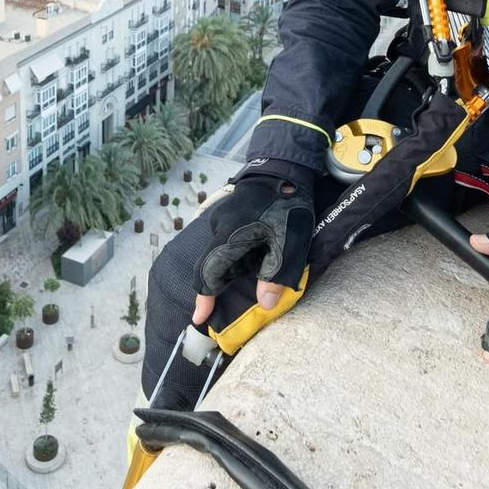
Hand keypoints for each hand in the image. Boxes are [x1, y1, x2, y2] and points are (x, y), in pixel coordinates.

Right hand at [192, 160, 314, 324]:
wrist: (284, 169)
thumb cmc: (287, 205)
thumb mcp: (289, 242)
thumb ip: (276, 274)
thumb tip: (264, 304)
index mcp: (230, 237)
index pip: (209, 274)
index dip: (204, 299)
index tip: (199, 319)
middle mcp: (219, 230)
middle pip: (211, 267)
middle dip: (215, 290)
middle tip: (220, 311)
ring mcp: (221, 221)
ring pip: (218, 256)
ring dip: (227, 274)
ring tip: (241, 285)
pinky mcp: (228, 217)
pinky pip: (225, 245)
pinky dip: (232, 260)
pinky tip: (249, 262)